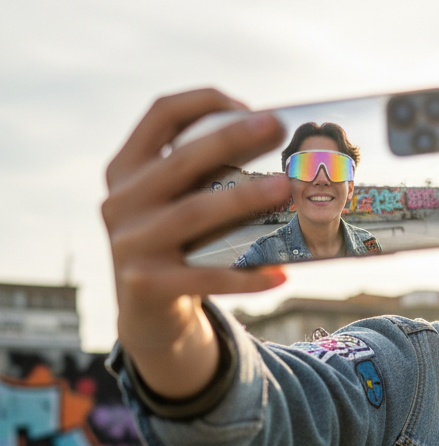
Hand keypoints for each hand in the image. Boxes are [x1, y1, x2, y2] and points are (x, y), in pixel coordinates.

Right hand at [102, 89, 290, 398]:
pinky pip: (207, 277)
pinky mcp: (148, 284)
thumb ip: (201, 180)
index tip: (247, 106)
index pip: (160, 115)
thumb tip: (272, 150)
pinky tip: (280, 273)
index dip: (202, 102)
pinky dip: (247, 277)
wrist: (149, 318)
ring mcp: (131, 243)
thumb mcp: (174, 207)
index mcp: (126, 170)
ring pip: (194, 214)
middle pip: (181, 161)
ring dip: (244, 198)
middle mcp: (121, 201)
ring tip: (285, 188)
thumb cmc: (176, 250)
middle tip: (275, 127)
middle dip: (231, 139)